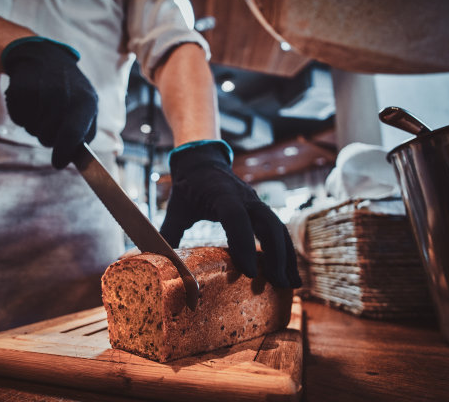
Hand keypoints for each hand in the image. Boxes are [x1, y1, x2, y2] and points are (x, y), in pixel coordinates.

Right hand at [1, 37, 97, 168]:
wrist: (45, 58)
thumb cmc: (70, 90)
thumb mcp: (87, 106)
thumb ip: (85, 132)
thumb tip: (74, 156)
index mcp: (85, 101)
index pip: (72, 134)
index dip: (63, 152)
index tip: (58, 164)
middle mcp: (63, 95)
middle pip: (49, 137)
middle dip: (48, 137)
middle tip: (51, 122)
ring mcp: (40, 90)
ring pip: (32, 130)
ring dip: (36, 126)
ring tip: (43, 108)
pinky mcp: (20, 88)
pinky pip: (18, 119)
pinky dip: (22, 117)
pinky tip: (31, 101)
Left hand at [160, 141, 301, 287]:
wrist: (202, 162)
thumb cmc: (187, 186)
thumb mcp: (175, 208)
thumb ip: (168, 234)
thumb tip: (158, 264)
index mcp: (221, 194)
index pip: (236, 217)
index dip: (243, 243)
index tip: (249, 272)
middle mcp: (245, 197)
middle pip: (269, 223)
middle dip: (276, 255)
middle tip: (277, 285)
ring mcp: (256, 202)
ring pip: (279, 228)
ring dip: (286, 256)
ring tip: (290, 286)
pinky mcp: (260, 209)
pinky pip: (278, 230)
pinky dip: (285, 251)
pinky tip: (290, 274)